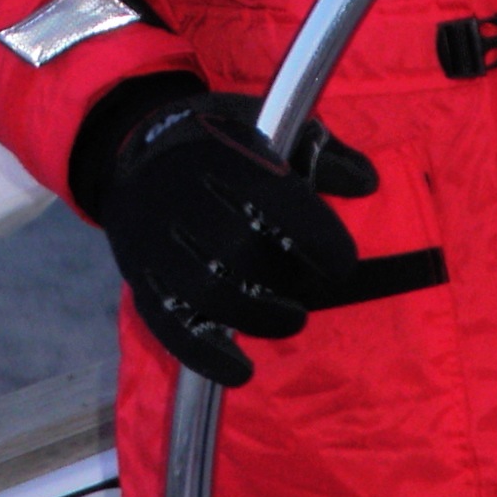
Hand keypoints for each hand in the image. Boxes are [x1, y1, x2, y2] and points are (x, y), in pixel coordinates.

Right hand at [92, 89, 376, 385]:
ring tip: (291, 320)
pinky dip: (205, 354)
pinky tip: (240, 371)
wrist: (129, 147)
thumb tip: (367, 181)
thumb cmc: (214, 139)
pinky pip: (167, 323)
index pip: (270, 197)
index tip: (343, 263)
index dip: (313, 235)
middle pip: (235, 247)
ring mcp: (152, 240)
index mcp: (217, 152)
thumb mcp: (264, 125)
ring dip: (255, 316)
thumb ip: (319, 155)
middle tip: (313, 293)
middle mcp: (179, 195)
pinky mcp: (138, 276)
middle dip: (284, 278)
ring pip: (202, 290)